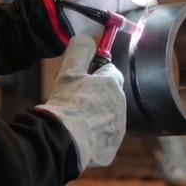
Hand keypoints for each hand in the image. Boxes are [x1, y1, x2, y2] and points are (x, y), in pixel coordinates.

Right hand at [35, 35, 125, 170]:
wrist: (65, 141)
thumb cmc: (67, 104)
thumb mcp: (69, 72)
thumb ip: (80, 52)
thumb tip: (86, 38)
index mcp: (111, 84)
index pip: (111, 72)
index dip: (97, 75)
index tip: (86, 79)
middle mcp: (120, 105)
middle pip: (111, 96)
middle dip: (97, 98)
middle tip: (77, 102)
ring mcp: (117, 128)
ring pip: (109, 117)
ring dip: (97, 117)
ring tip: (76, 121)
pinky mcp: (112, 147)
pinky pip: (104, 139)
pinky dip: (94, 138)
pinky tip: (79, 137)